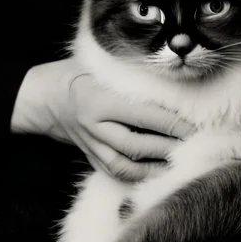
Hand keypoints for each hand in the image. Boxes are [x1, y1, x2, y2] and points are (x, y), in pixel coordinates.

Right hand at [11, 57, 193, 181]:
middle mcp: (94, 126)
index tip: (194, 126)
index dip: (170, 123)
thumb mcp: (102, 65)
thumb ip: (131, 74)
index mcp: (99, 99)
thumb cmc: (79, 72)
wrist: (44, 96)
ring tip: (181, 163)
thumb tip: (171, 79)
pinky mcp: (89, 157)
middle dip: (168, 148)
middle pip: (135, 145)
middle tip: (196, 146)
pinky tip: (158, 173)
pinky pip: (115, 172)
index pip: (142, 115)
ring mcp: (90, 145)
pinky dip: (138, 176)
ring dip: (155, 168)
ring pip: (125, 166)